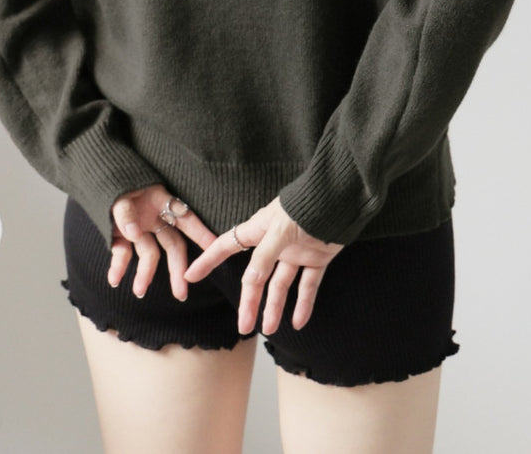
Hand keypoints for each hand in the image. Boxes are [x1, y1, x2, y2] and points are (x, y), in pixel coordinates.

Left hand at [110, 185, 216, 301]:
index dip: (201, 234)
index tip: (214, 249)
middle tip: (181, 293)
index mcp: (161, 201)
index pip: (186, 219)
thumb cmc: (115, 179)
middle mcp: (154, 217)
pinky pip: (123, 253)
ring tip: (139, 292)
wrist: (95, 175)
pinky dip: (118, 266)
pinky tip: (113, 280)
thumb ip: (126, 212)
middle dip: (177, 269)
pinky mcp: (121, 236)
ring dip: (144, 273)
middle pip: (171, 245)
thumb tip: (134, 233)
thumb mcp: (120, 191)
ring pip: (148, 253)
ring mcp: (139, 228)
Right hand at [183, 198, 342, 334]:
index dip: (209, 261)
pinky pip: (307, 285)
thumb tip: (250, 282)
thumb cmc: (306, 207)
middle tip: (243, 327)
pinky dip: (304, 303)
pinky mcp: (316, 258)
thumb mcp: (280, 229)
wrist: (340, 200)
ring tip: (270, 330)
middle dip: (250, 301)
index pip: (227, 246)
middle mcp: (274, 243)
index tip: (190, 276)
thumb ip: (265, 256)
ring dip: (275, 307)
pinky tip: (299, 322)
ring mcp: (295, 251)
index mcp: (259, 229)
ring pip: (281, 284)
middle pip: (256, 277)